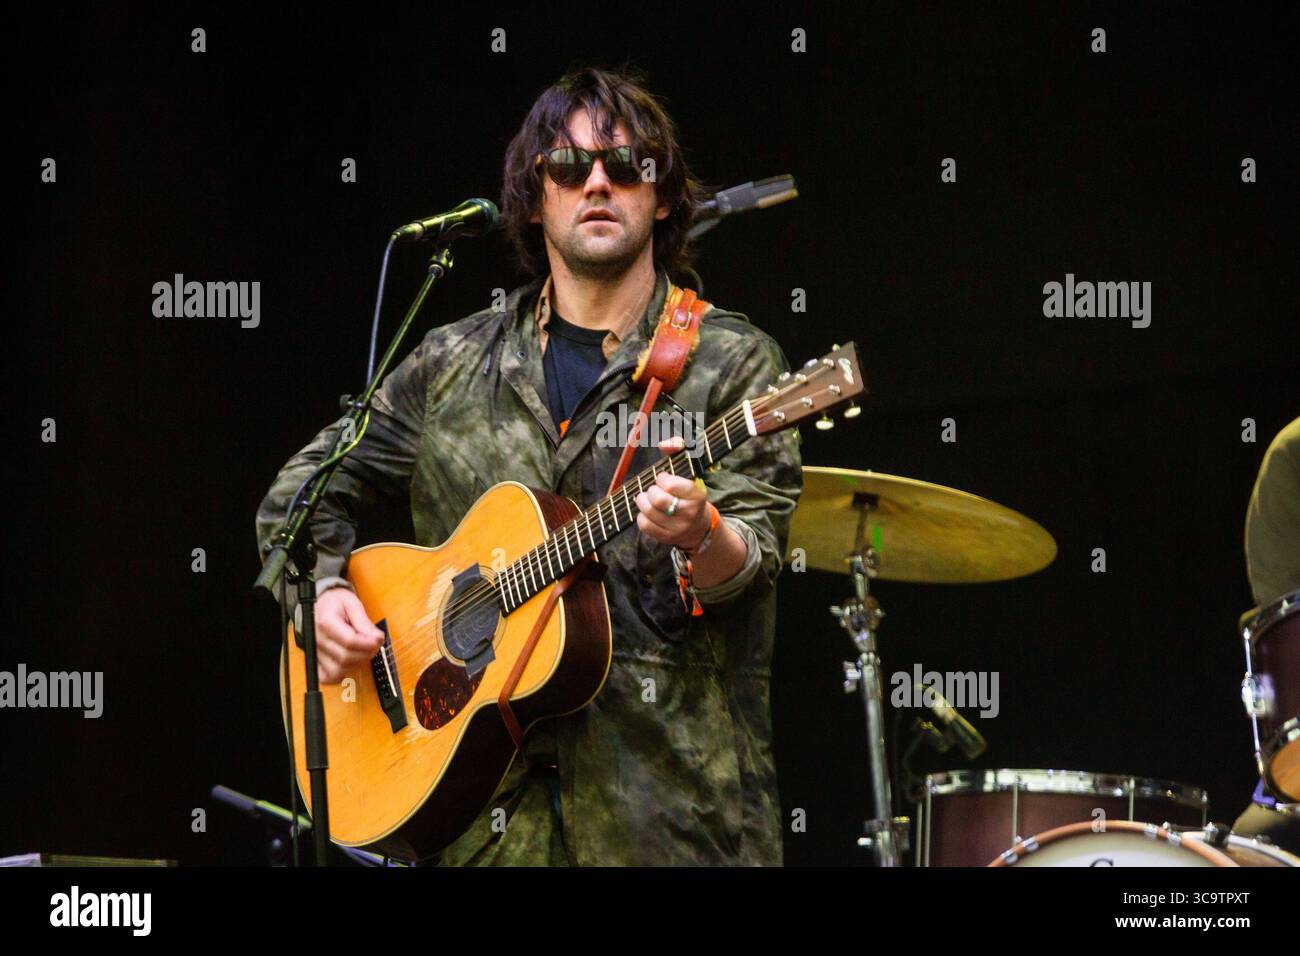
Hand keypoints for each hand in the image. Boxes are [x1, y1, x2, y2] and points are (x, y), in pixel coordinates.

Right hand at [312, 586, 384, 683]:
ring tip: (364, 650)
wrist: (321, 605)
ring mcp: (315, 652)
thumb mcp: (352, 603)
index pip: (349, 641)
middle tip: (375, 644)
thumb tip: (376, 638)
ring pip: (338, 670)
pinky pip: (328, 677)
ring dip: (357, 663)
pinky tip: (351, 662)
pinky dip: (341, 674)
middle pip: (345, 657)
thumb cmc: (336, 603)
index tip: (378, 639)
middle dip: (366, 653)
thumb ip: (364, 622)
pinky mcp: (316, 661)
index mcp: (325, 622)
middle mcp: (317, 640)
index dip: (367, 644)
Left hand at [634, 436, 711, 550]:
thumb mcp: (689, 470)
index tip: (663, 478)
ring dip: (643, 501)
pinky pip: (644, 525)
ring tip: (648, 498)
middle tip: (654, 489)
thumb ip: (678, 450)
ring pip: (648, 512)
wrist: (698, 526)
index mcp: (697, 495)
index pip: (671, 485)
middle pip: (657, 499)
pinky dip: (642, 516)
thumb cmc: (688, 492)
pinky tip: (648, 512)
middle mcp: (689, 513)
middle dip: (650, 490)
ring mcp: (678, 528)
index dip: (662, 479)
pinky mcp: (666, 538)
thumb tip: (664, 444)